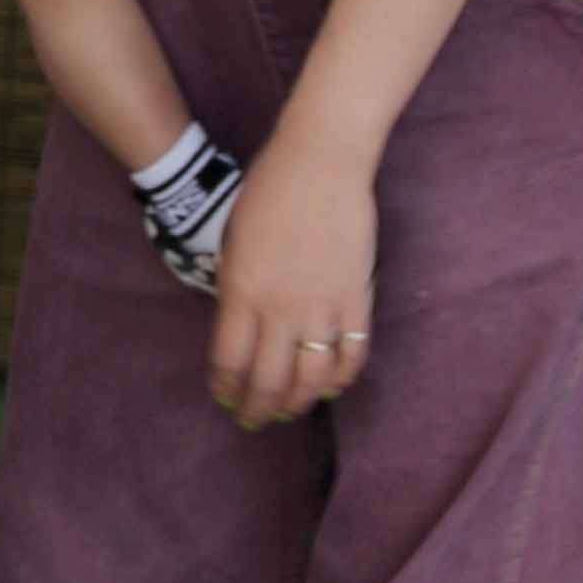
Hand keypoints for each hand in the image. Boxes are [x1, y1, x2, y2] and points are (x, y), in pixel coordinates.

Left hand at [207, 129, 379, 426]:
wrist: (321, 162)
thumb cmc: (268, 192)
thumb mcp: (234, 243)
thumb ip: (236, 289)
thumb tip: (240, 328)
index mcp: (241, 292)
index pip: (229, 361)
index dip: (226, 387)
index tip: (225, 397)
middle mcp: (280, 308)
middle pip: (268, 380)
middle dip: (257, 408)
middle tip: (253, 419)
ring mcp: (322, 307)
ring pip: (310, 379)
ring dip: (297, 402)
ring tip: (289, 411)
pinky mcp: (357, 300)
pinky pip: (351, 354)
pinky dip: (340, 378)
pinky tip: (328, 386)